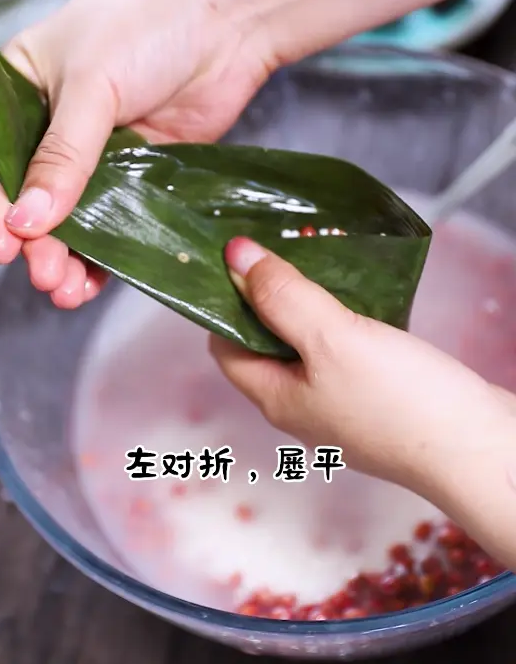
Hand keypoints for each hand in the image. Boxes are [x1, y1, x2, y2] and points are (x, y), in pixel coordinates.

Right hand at [0, 0, 272, 307]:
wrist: (230, 19)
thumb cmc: (149, 24)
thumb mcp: (92, 84)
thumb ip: (63, 156)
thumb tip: (27, 219)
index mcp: (28, 85)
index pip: (4, 157)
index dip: (2, 207)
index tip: (4, 250)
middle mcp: (62, 121)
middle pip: (41, 194)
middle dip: (41, 240)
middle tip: (47, 276)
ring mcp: (107, 147)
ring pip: (81, 213)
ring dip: (73, 253)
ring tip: (69, 289)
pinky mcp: (147, 167)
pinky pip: (121, 215)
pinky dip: (110, 246)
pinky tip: (98, 277)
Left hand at [210, 237, 508, 494]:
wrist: (476, 450)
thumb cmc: (399, 399)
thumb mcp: (330, 338)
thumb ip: (281, 297)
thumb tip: (234, 255)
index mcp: (275, 397)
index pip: (225, 346)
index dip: (224, 302)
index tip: (238, 259)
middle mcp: (301, 407)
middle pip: (265, 345)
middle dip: (267, 298)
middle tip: (282, 250)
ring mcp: (340, 408)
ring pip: (307, 348)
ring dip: (307, 307)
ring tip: (319, 263)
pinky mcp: (376, 402)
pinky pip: (344, 355)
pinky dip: (342, 324)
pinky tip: (360, 298)